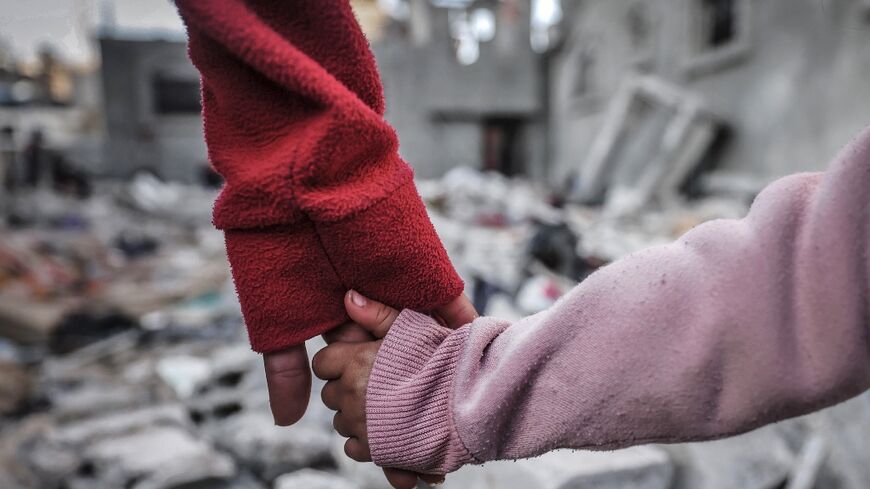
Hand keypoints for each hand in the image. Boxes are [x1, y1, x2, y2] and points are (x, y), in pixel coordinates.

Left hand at [314, 291, 449, 488]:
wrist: (468, 401)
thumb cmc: (443, 360)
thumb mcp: (412, 328)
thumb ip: (378, 314)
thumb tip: (349, 296)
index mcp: (356, 362)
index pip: (323, 363)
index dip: (339, 362)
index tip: (358, 361)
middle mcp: (352, 394)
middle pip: (331, 394)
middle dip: (348, 389)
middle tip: (376, 384)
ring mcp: (361, 424)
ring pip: (341, 421)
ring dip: (356, 415)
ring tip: (387, 407)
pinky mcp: (374, 450)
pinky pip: (352, 447)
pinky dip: (365, 441)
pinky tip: (387, 430)